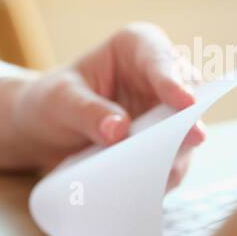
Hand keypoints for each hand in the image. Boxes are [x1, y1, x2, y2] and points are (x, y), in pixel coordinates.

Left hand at [0, 23, 205, 188]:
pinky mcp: (164, 145)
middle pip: (187, 97)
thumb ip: (87, 112)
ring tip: (161, 175)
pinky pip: (173, 162)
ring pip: (186, 134)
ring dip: (176, 154)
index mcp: (138, 46)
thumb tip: (119, 131)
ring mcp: (167, 114)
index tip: (184, 102)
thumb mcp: (60, 101)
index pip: (161, 59)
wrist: (44, 131)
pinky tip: (149, 189)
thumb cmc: (51, 101)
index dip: (174, 81)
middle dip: (186, 120)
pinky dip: (163, 176)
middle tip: (192, 139)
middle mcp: (162, 77)